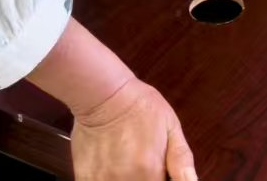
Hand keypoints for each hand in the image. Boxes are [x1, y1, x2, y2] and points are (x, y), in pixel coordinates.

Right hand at [71, 78, 196, 180]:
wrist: (104, 93)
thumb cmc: (138, 105)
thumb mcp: (170, 126)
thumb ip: (181, 159)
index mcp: (150, 172)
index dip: (161, 179)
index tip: (159, 170)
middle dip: (144, 177)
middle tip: (141, 159)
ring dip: (125, 177)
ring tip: (125, 159)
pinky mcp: (85, 178)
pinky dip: (108, 177)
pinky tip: (111, 162)